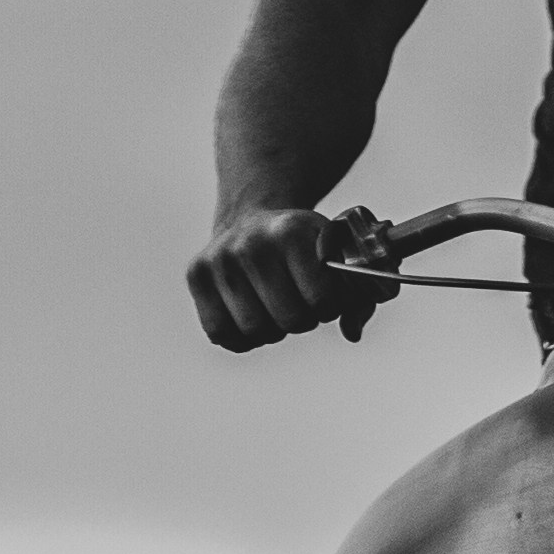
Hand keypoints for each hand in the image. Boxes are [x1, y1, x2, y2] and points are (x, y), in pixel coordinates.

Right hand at [186, 200, 394, 354]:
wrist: (252, 217)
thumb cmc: (302, 245)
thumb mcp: (338, 255)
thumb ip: (359, 294)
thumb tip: (352, 332)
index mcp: (292, 231)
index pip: (322, 302)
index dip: (330, 307)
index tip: (325, 296)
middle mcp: (251, 243)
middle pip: (290, 321)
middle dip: (302, 319)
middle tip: (300, 303)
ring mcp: (219, 260)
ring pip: (255, 332)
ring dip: (271, 329)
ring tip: (274, 307)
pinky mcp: (195, 275)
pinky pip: (221, 334)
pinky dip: (240, 337)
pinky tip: (250, 315)